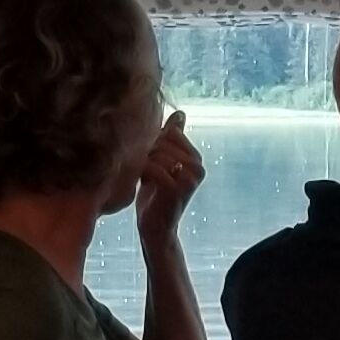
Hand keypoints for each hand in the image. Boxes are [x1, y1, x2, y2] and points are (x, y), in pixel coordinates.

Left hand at [134, 110, 202, 245]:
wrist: (154, 227)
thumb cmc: (155, 194)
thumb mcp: (162, 161)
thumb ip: (171, 138)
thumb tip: (180, 113)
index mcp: (195, 158)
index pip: (170, 132)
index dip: (153, 142)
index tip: (147, 161)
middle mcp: (198, 166)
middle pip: (164, 141)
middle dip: (146, 152)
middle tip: (141, 170)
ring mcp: (191, 178)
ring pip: (158, 153)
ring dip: (143, 163)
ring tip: (142, 178)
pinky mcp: (180, 189)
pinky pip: (156, 168)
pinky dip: (143, 173)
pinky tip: (142, 183)